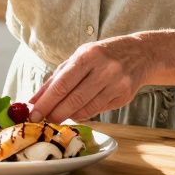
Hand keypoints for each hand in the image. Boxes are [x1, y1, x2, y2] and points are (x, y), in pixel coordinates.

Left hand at [29, 35, 149, 123]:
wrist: (141, 54)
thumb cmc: (103, 55)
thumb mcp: (79, 57)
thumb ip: (57, 78)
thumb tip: (35, 100)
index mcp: (88, 56)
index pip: (62, 84)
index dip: (46, 102)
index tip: (33, 114)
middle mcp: (104, 69)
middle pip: (74, 99)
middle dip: (55, 113)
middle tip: (42, 120)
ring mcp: (117, 84)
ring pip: (87, 109)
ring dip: (69, 116)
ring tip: (58, 116)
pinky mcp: (124, 96)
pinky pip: (98, 111)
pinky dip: (84, 114)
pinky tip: (77, 112)